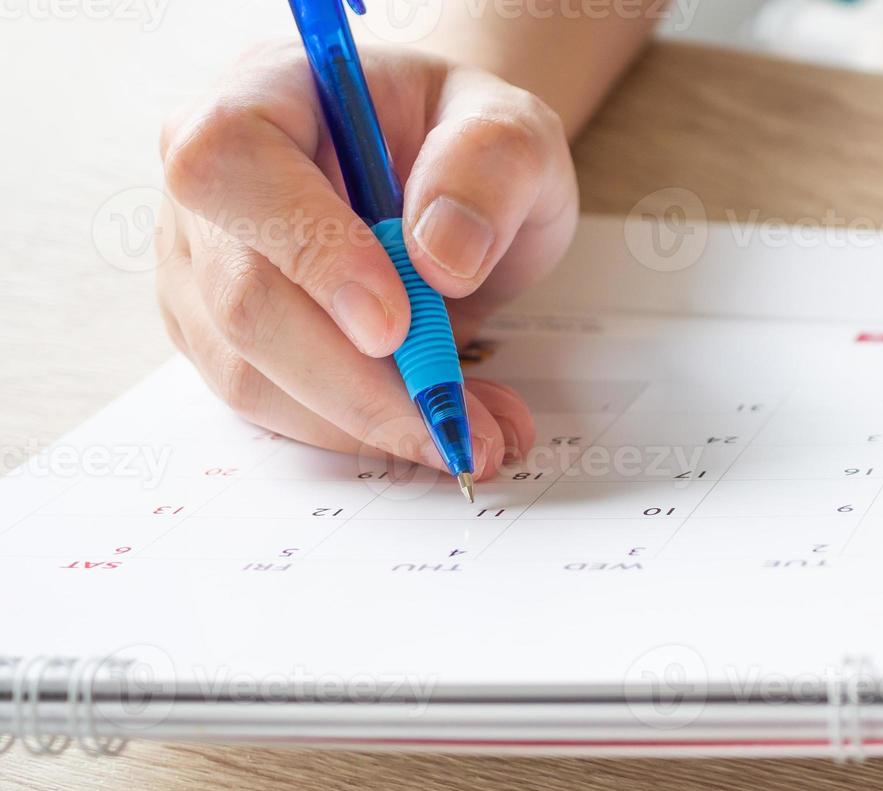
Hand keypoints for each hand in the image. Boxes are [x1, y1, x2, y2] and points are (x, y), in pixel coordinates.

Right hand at [156, 43, 574, 476]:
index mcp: (260, 98)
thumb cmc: (465, 143)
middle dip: (360, 384)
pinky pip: (279, 411)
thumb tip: (442, 259)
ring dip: (371, 424)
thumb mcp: (511, 129)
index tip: (396, 326)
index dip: (309, 254)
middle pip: (244, 302)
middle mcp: (208, 192)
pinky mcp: (227, 345)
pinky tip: (441, 425)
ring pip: (254, 378)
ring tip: (477, 431)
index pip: (235, 169)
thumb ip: (488, 168)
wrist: (448, 182)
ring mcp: (204, 275)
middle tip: (461, 424)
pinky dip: (365, 434)